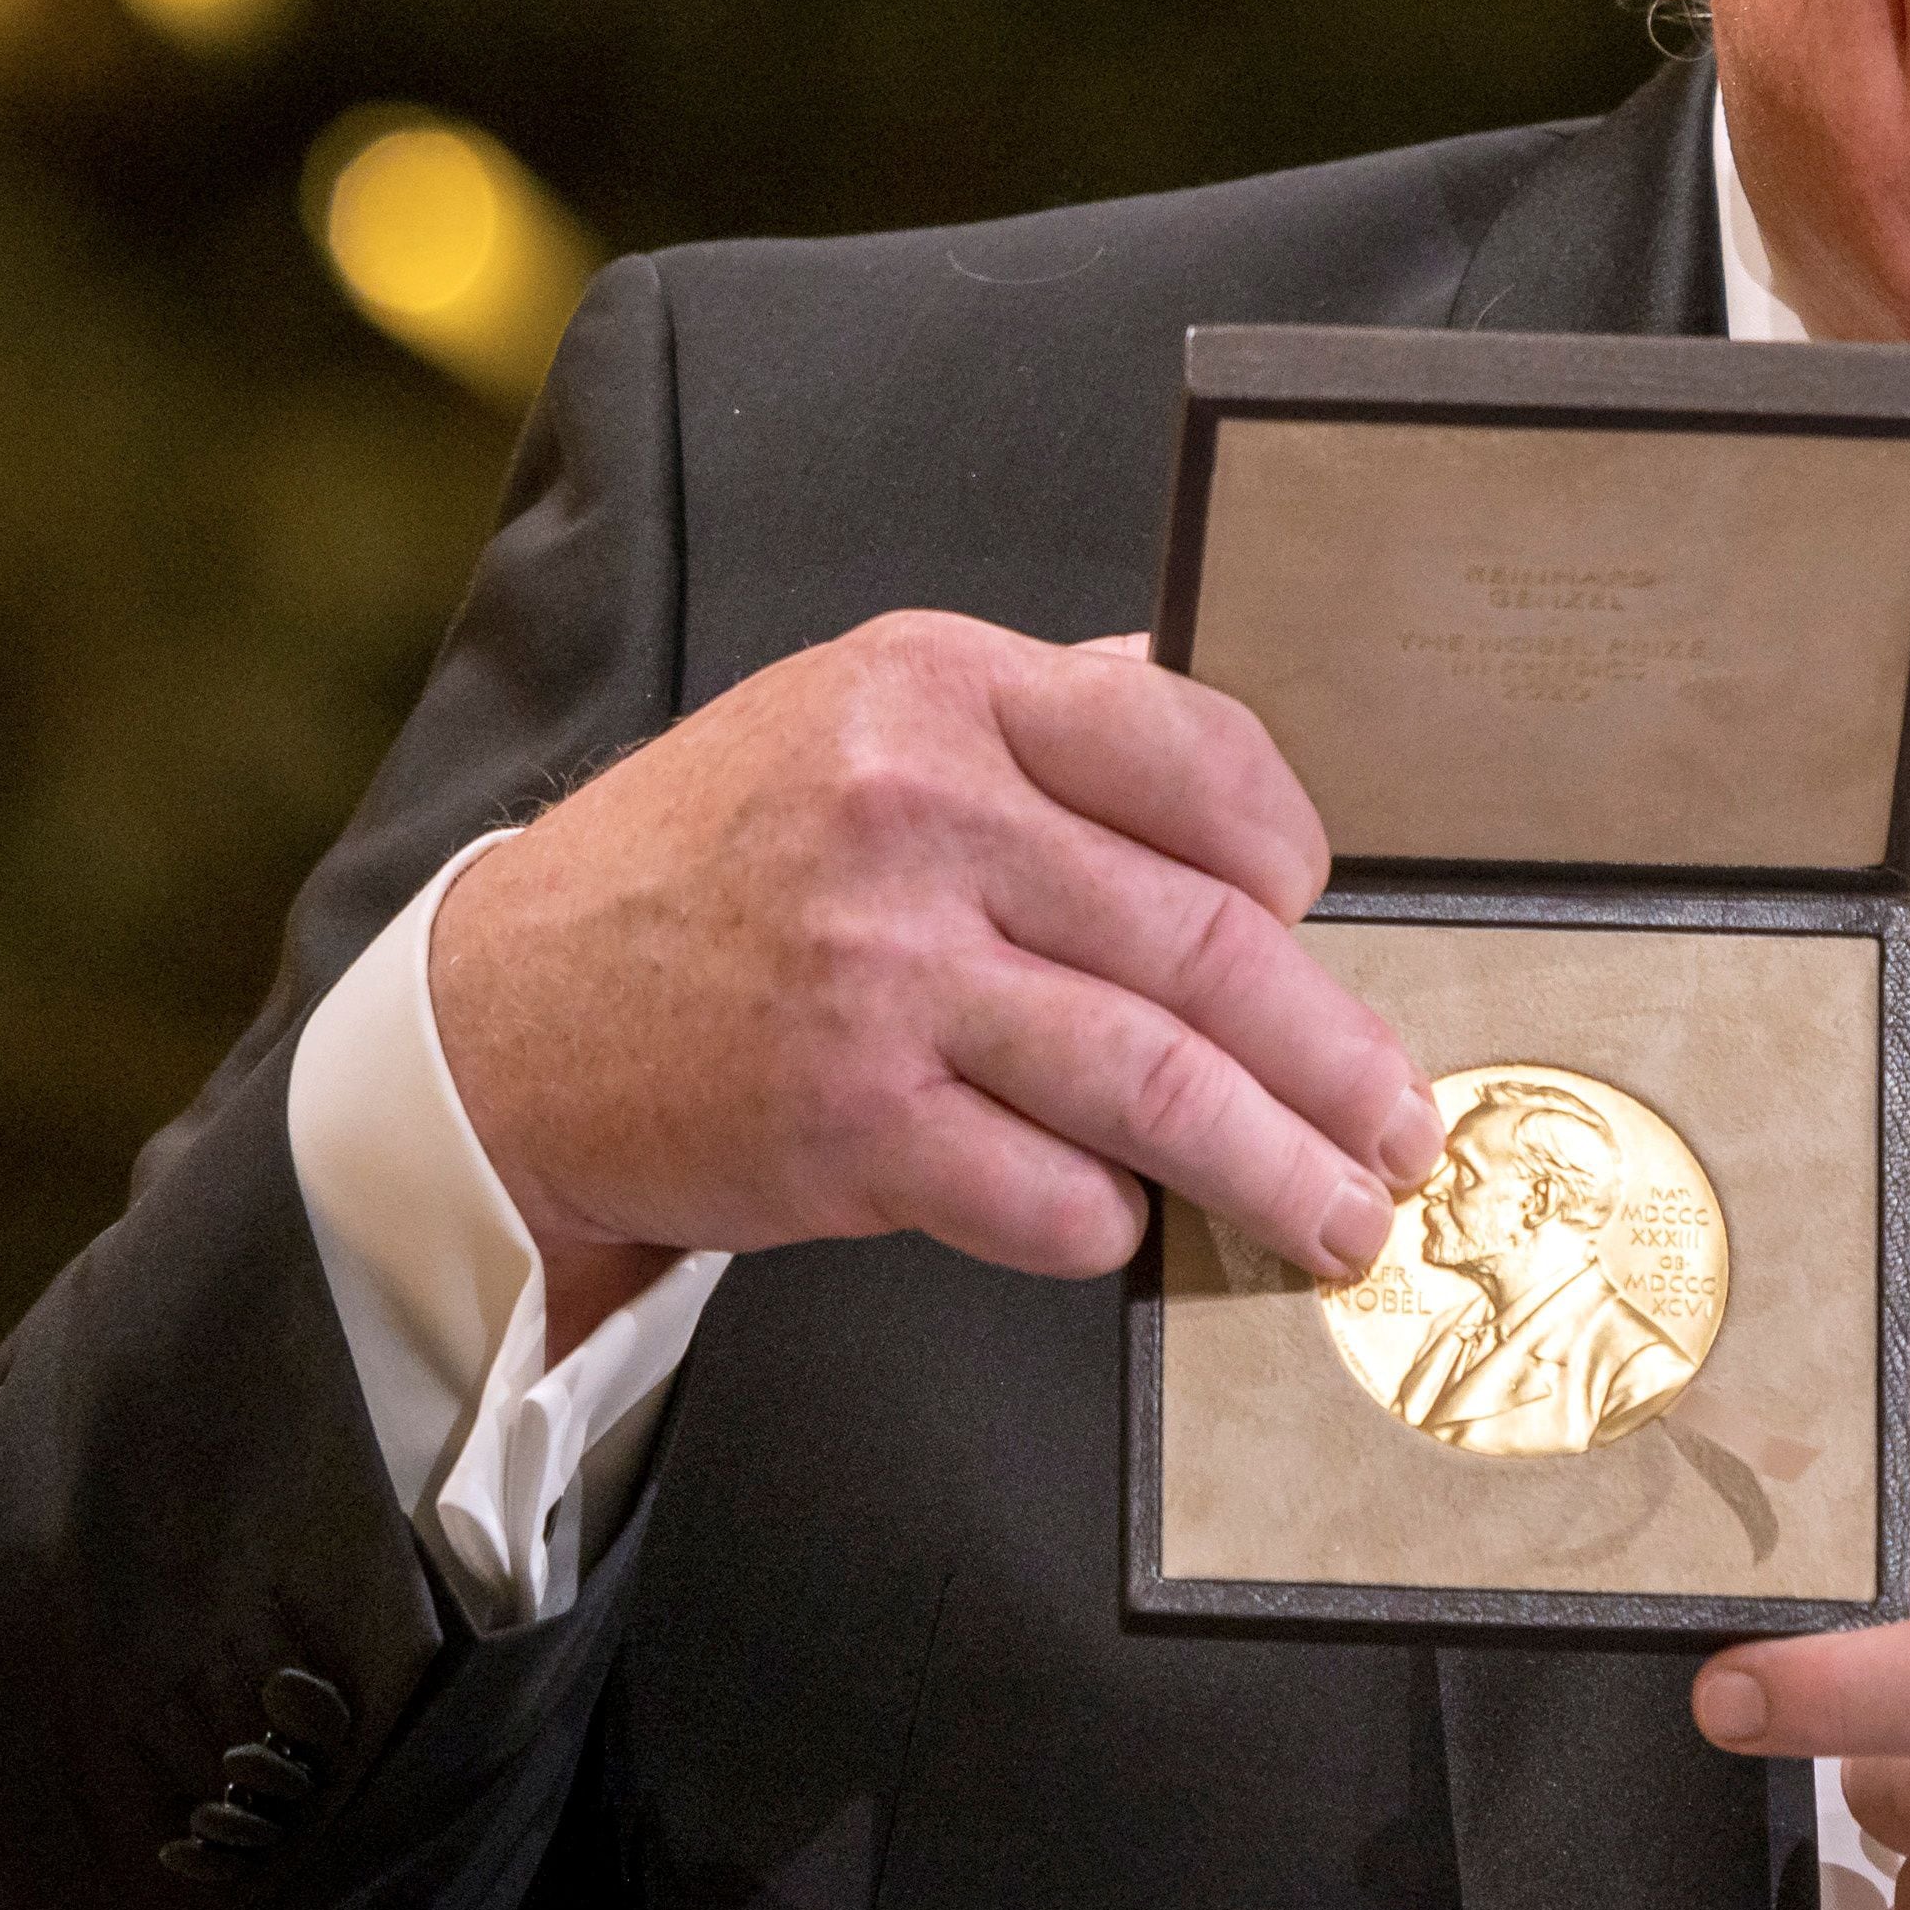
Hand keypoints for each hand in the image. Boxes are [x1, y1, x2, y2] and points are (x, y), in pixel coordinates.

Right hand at [428, 612, 1442, 1344]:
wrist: (507, 1015)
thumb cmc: (708, 862)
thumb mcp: (855, 711)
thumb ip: (1041, 710)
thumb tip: (1214, 724)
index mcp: (940, 688)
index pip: (1193, 751)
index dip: (1291, 848)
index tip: (1326, 914)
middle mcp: (917, 816)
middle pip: (1205, 940)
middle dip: (1335, 1053)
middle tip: (1402, 1120)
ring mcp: (882, 974)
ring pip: (1154, 1079)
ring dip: (1276, 1163)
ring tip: (1341, 1213)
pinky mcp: (846, 1123)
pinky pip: (1046, 1191)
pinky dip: (1110, 1217)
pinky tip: (1132, 1221)